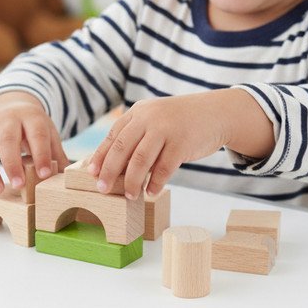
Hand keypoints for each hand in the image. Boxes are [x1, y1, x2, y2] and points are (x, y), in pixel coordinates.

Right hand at [0, 92, 67, 193]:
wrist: (12, 107)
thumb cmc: (34, 128)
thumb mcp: (49, 135)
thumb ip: (56, 155)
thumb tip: (66, 179)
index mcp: (32, 117)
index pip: (37, 135)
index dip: (41, 155)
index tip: (43, 175)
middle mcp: (9, 118)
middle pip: (8, 140)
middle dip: (12, 164)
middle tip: (18, 185)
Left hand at [88, 90, 274, 198]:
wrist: (216, 113)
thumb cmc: (182, 122)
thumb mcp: (156, 120)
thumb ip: (138, 136)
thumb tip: (114, 167)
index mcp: (139, 112)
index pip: (113, 135)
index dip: (101, 156)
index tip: (91, 173)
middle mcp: (149, 118)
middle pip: (122, 148)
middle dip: (110, 171)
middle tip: (102, 189)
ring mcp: (166, 129)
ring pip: (140, 160)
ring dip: (132, 181)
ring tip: (130, 195)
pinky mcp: (182, 142)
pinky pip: (164, 168)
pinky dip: (156, 182)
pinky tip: (151, 191)